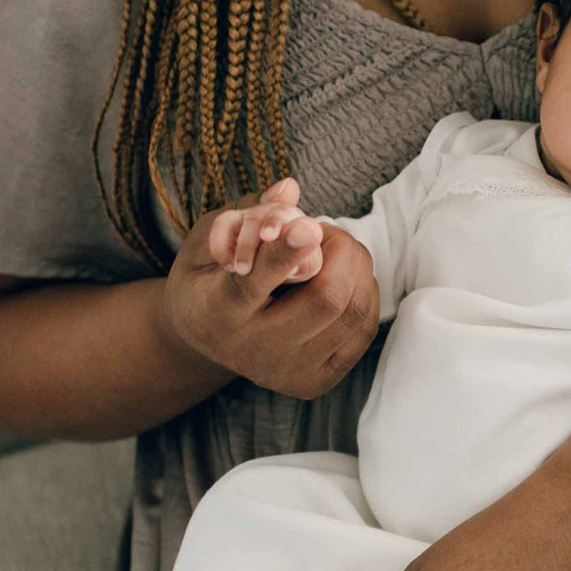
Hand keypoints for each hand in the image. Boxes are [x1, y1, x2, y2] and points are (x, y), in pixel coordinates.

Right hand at [162, 179, 379, 397]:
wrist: (205, 339)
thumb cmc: (210, 276)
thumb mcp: (210, 238)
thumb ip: (249, 213)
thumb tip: (290, 189)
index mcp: (216, 311)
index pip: (254, 284)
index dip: (286, 254)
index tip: (308, 226)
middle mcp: (253, 350)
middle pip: (324, 298)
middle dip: (340, 250)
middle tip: (322, 229)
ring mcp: (287, 372)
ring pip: (353, 314)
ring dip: (356, 268)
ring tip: (332, 250)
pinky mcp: (315, 381)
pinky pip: (362, 331)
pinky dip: (364, 293)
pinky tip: (345, 278)